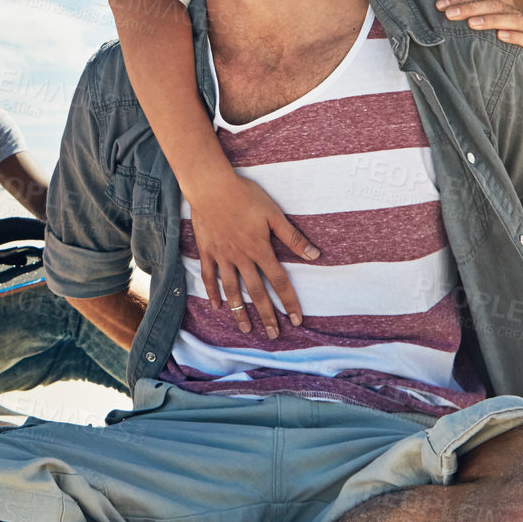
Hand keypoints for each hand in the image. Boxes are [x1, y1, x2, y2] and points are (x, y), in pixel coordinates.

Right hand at [188, 171, 315, 339]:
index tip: (297, 320)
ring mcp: (222, 256)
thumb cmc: (245, 196)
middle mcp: (241, 258)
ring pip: (232, 290)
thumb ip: (293, 237)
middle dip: (267, 316)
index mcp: (260, 250)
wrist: (211, 186)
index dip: (289, 302)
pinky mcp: (207, 251)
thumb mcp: (273, 214)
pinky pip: (209, 277)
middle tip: (274, 335)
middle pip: (256, 293)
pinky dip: (213, 293)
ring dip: (240, 312)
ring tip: (246, 329)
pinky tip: (218, 307)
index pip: (279, 282)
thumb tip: (315, 256)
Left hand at [436, 0, 522, 52]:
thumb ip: (465, 2)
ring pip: (511, 18)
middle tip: (450, 14)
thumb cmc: (492, 34)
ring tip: (472, 24)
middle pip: (493, 4)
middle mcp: (512, 11)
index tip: (440, 5)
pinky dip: (515, 36)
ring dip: (491, 20)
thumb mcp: (477, 17)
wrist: (516, 56)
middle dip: (470, 8)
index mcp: (500, 2)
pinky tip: (500, 36)